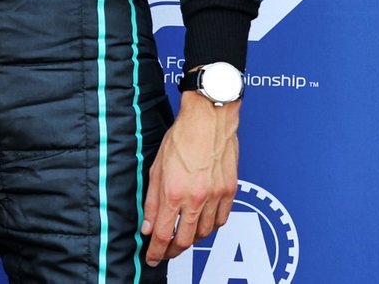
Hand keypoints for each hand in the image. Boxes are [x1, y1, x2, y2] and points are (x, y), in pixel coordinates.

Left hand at [141, 94, 239, 264]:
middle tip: (165, 252)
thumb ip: (151, 200)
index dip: (156, 251)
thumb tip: (148, 226)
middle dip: (173, 250)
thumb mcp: (155, 168)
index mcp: (174, 193)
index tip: (152, 258)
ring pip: (205, 233)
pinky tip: (202, 224)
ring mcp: (216, 197)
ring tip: (181, 238)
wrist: (209, 121)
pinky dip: (211, 227)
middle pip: (186, 239)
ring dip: (192, 239)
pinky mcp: (230, 192)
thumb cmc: (181, 138)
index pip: (164, 233)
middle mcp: (197, 199)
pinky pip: (221, 220)